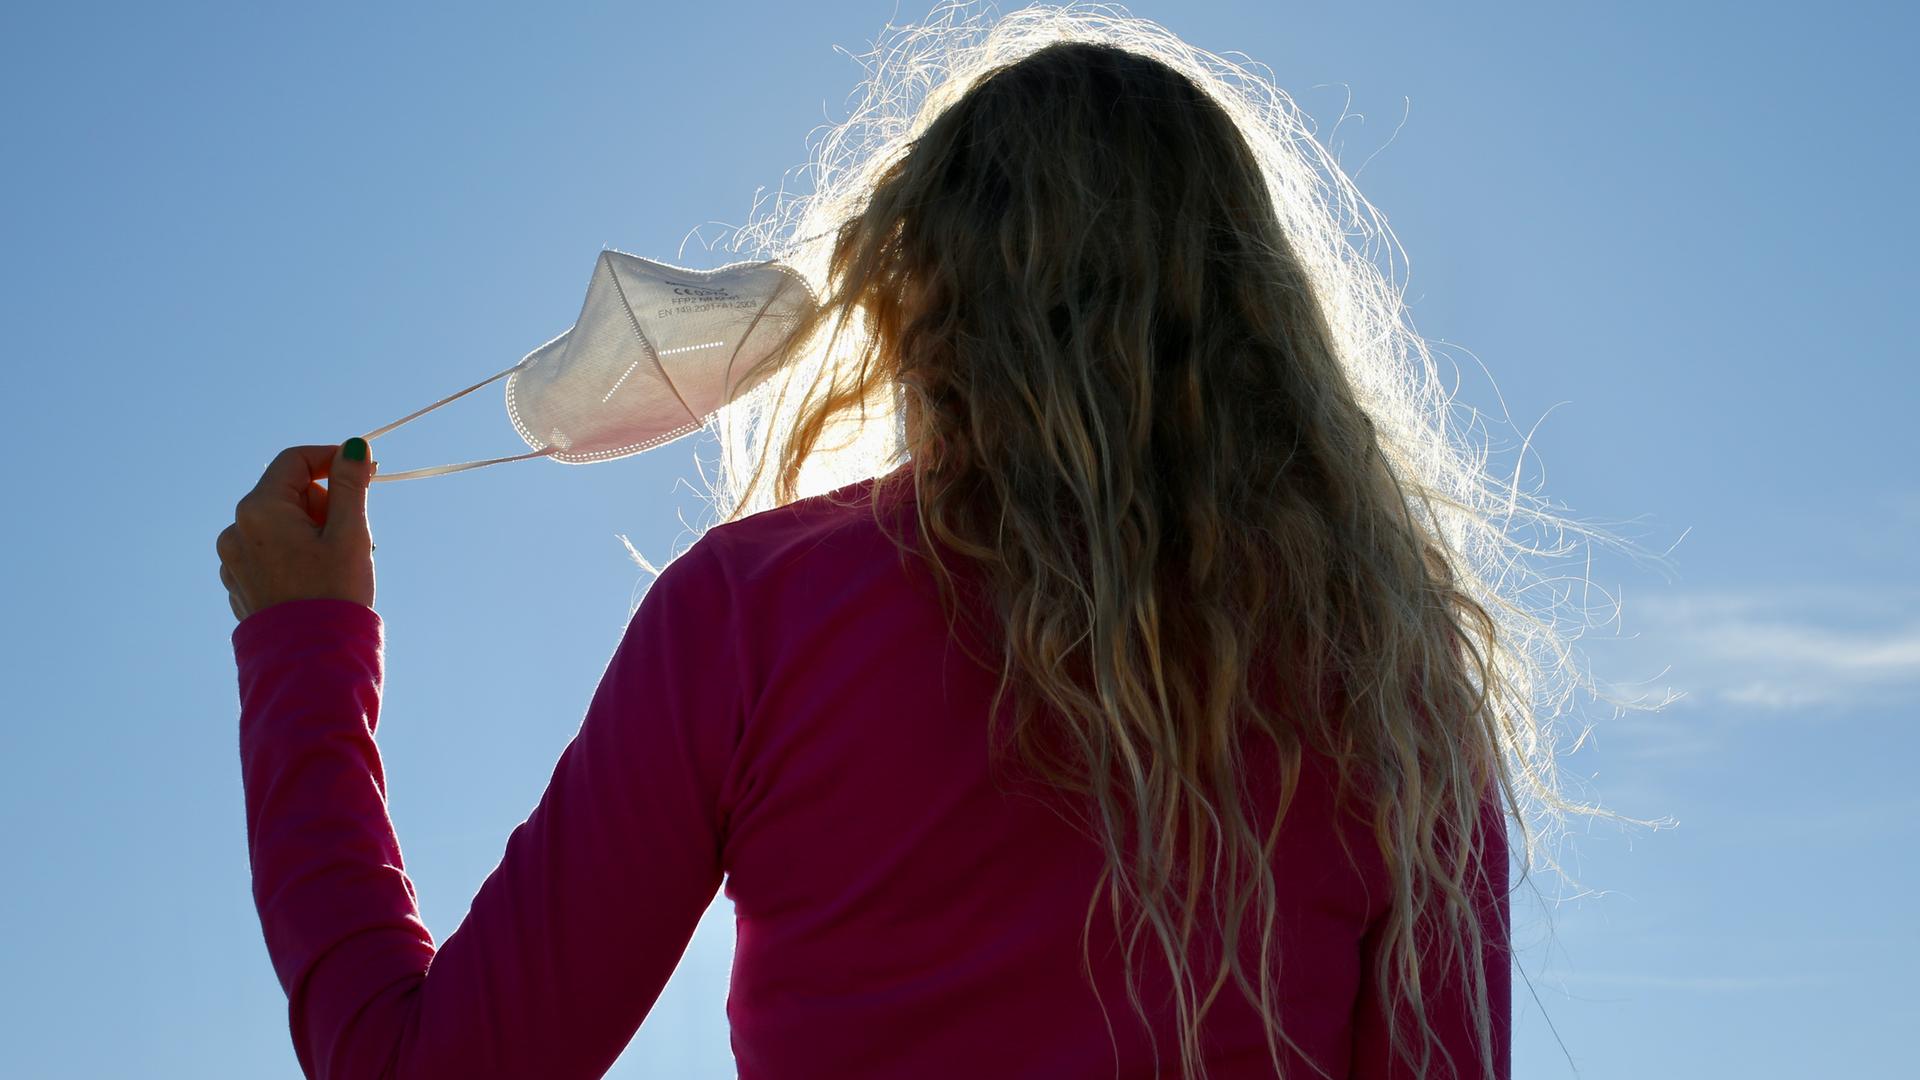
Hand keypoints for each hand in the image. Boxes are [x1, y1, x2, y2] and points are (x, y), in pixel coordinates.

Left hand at [217, 439, 377, 622]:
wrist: (310, 659)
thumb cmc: (334, 593)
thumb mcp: (350, 532)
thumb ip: (350, 484)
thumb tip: (354, 446)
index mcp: (260, 510)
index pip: (295, 461)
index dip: (332, 459)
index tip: (365, 471)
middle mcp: (236, 530)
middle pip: (287, 493)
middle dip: (324, 503)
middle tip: (355, 532)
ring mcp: (232, 559)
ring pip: (279, 523)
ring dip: (311, 530)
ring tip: (338, 561)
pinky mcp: (238, 583)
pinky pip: (269, 551)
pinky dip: (294, 553)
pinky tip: (315, 579)